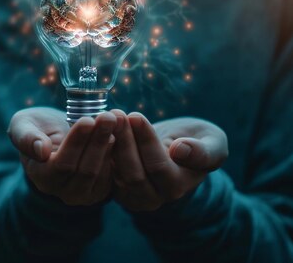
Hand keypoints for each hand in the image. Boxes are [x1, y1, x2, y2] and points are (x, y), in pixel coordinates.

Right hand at [8, 107, 116, 205]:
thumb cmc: (36, 128)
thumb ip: (26, 137)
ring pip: (100, 172)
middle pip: (84, 170)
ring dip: (109, 144)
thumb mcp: (23, 125)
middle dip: (97, 141)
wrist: (55, 136)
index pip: (62, 165)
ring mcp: (83, 194)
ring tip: (115, 120)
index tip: (87, 120)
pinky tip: (119, 132)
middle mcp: (62, 192)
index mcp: (41, 178)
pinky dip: (117, 152)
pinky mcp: (101, 190)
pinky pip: (112, 174)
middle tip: (108, 117)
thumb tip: (41, 150)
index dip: (76, 143)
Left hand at [110, 110, 227, 211]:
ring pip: (116, 172)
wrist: (175, 146)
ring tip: (108, 117)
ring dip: (111, 143)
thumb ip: (204, 151)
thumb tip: (180, 150)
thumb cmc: (197, 141)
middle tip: (116, 114)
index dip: (146, 141)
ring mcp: (132, 196)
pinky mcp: (115, 188)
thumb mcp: (212, 142)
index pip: (159, 167)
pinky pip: (104, 172)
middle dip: (124, 140)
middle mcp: (154, 197)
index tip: (136, 116)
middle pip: (134, 173)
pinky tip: (98, 128)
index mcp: (179, 186)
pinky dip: (100, 150)